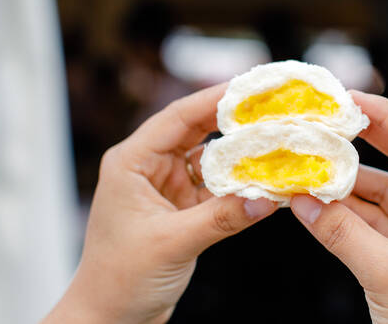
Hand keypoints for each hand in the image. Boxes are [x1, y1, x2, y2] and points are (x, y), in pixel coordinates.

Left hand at [43, 84, 276, 323]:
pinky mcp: (183, 210)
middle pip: (197, 131)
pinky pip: (218, 189)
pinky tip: (267, 181)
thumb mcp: (171, 243)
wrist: (110, 318)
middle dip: (235, 121)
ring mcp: (168, 189)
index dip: (214, 98)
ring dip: (242, 156)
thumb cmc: (119, 279)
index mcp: (132, 162)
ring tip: (277, 142)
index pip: (177, 117)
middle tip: (273, 108)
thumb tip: (268, 198)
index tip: (250, 87)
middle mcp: (149, 168)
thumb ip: (221, 218)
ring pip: (212, 161)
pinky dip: (241, 185)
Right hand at [290, 91, 387, 323]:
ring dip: (348, 186)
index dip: (387, 115)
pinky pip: (375, 226)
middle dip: (366, 141)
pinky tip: (318, 207)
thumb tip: (301, 200)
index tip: (351, 98)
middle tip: (330, 120)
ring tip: (312, 168)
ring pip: (383, 197)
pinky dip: (348, 217)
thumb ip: (341, 234)